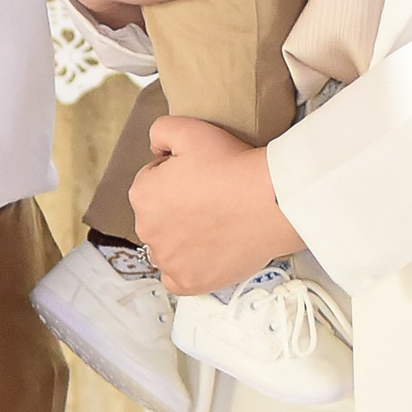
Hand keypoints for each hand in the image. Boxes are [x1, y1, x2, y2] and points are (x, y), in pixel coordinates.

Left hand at [128, 114, 296, 296]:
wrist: (270, 200)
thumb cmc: (232, 164)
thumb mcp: (190, 129)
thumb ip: (160, 131)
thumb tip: (155, 148)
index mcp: (142, 194)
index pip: (153, 183)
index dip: (178, 176)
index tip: (202, 176)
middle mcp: (146, 230)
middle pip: (158, 217)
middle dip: (178, 208)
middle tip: (212, 200)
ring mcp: (168, 260)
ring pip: (167, 248)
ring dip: (183, 239)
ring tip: (215, 225)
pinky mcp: (189, 282)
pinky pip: (177, 279)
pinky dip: (188, 269)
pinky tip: (205, 256)